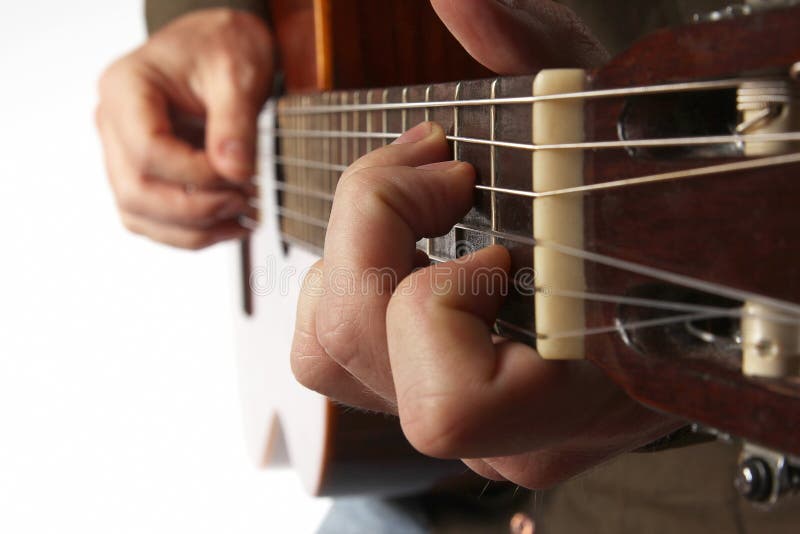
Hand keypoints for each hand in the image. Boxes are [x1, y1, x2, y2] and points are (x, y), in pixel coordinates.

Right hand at [96, 9, 271, 248]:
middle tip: (246, 201)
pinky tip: (232, 225)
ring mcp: (120, 152)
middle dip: (196, 208)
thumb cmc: (222, 48)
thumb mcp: (238, 73)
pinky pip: (152, 219)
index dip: (196, 174)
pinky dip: (191, 232)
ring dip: (194, 230)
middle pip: (135, 191)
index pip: (147, 150)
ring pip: (139, 214)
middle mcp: (111, 123)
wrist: (219, 46)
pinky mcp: (139, 174)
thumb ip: (236, 123)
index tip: (241, 175)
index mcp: (124, 88)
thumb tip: (235, 174)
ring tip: (244, 217)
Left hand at [290, 0, 681, 487]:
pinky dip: (343, 282)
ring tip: (424, 206)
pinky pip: (329, 350)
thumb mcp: (605, 126)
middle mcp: (507, 436)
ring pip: (325, 351)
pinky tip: (402, 248)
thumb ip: (534, 59)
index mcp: (571, 401)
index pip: (450, 406)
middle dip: (376, 230)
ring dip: (355, 252)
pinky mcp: (425, 400)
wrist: (678, 270)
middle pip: (357, 350)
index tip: (498, 240)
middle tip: (443, 174)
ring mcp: (462, 426)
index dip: (446, 301)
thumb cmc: (648, 199)